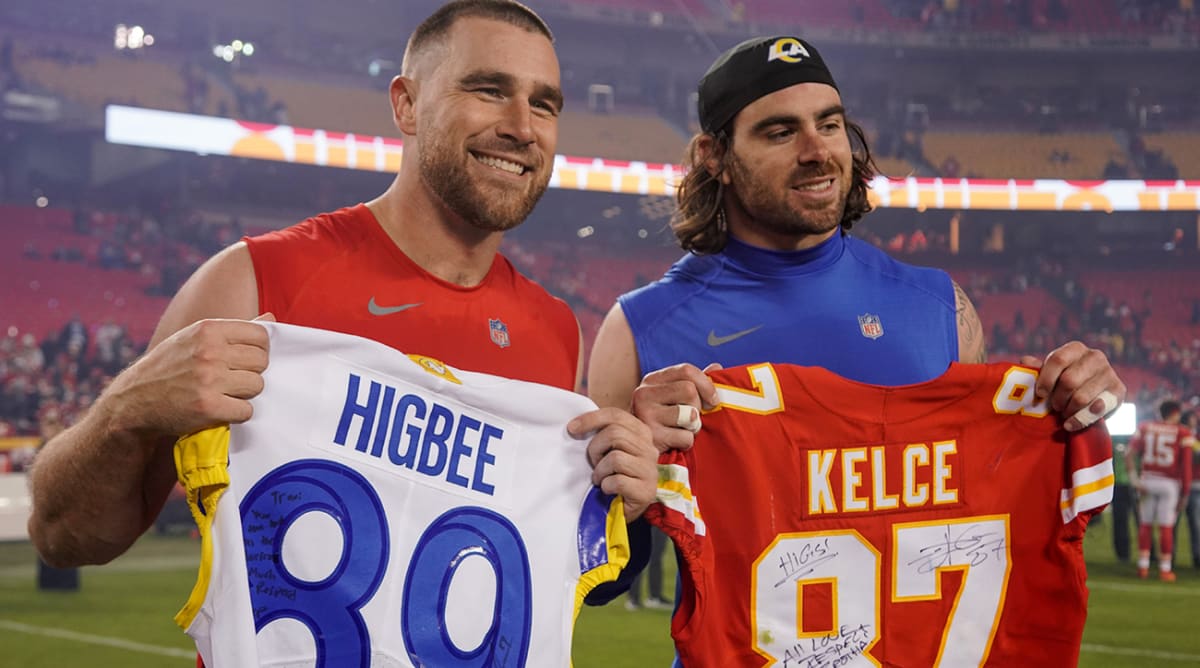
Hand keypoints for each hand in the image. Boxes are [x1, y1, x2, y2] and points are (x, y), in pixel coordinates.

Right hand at [104, 318, 270, 437]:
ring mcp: (208, 379)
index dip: (259, 350)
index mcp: (208, 330)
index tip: (246, 360)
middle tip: (232, 380)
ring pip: (257, 385)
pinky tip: (221, 409)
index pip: (261, 335)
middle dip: (252, 373)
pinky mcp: (208, 407)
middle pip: (261, 362)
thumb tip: (271, 317)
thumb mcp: (194, 338)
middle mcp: (209, 352)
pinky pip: (246, 410)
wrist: (133, 401)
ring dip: (245, 394)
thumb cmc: (169, 367)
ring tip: (224, 394)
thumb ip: (233, 331)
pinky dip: (237, 413)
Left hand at [568, 407, 657, 520]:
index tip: (572, 428)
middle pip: (615, 434)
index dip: (591, 419)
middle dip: (595, 449)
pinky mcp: (646, 491)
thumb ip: (603, 433)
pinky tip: (608, 490)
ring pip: (616, 458)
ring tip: (601, 478)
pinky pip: (618, 481)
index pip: (616, 415)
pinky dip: (606, 486)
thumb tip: (574, 425)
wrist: (621, 510)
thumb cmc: (613, 476)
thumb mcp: (609, 449)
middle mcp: (650, 449)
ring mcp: (650, 470)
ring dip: (600, 471)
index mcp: (641, 433)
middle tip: (593, 463)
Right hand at [630, 363, 720, 451]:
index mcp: (652, 380)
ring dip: (693, 426)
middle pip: (689, 391)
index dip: (706, 384)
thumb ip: (693, 381)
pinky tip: (674, 442)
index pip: (686, 370)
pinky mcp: (652, 436)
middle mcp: (644, 393)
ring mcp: (645, 414)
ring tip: (680, 429)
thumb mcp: (672, 395)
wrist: (635, 445)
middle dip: (697, 407)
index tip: (713, 400)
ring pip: (690, 414)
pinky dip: (686, 442)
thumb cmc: (660, 419)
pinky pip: (686, 437)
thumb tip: (716, 367)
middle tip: (690, 418)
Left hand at [1020, 341, 1125, 431]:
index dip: (1046, 379)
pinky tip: (1072, 423)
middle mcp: (1095, 356)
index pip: (1058, 360)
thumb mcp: (1050, 375)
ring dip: (1068, 410)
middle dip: (1057, 398)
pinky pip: (1097, 408)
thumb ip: (1037, 369)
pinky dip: (1081, 419)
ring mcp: (1109, 372)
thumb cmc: (1064, 384)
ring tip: (1064, 413)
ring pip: (1081, 397)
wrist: (1092, 398)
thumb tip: (1024, 361)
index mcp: (1075, 348)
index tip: (1040, 394)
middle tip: (1054, 407)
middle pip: (1069, 381)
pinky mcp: (1119, 390)